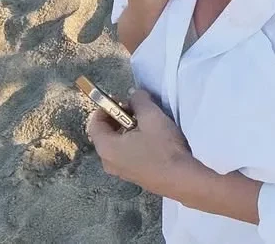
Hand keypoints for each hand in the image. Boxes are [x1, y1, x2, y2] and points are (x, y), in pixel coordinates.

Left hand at [88, 90, 206, 200]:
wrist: (180, 179)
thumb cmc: (164, 148)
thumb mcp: (152, 117)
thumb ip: (139, 101)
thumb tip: (133, 95)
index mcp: (107, 148)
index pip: (94, 123)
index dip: (105, 108)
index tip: (121, 99)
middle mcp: (108, 162)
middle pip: (104, 134)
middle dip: (117, 117)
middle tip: (136, 109)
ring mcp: (119, 171)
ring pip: (115, 144)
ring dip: (126, 129)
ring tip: (146, 123)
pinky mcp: (132, 176)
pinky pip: (124, 154)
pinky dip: (131, 142)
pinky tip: (151, 139)